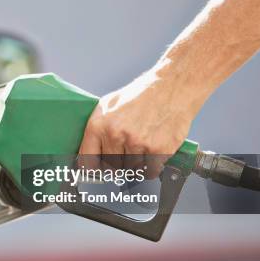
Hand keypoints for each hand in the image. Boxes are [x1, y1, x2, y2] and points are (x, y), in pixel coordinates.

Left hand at [78, 70, 198, 176]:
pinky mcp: (158, 150)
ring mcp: (137, 143)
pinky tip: (152, 152)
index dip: (92, 170)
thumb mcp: (108, 105)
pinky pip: (149, 171)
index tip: (96, 173)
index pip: (87, 161)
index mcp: (99, 124)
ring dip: (135, 164)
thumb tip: (88, 152)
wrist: (172, 87)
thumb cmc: (141, 95)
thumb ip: (96, 129)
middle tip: (125, 153)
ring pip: (130, 170)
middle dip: (117, 164)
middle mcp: (116, 135)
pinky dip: (151, 167)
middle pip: (111, 167)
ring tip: (141, 147)